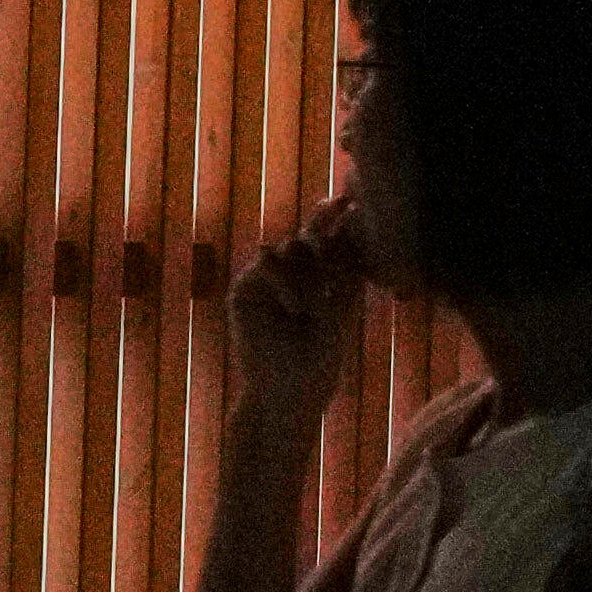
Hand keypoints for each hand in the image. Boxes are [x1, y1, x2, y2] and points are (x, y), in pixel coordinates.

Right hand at [226, 185, 372, 411]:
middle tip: (334, 256)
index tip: (347, 198)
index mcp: (318, 280)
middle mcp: (290, 277)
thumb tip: (343, 225)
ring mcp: (265, 282)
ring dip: (307, 272)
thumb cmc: (321, 359)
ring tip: (313, 308)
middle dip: (320, 239)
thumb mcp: (340, 308)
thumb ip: (339, 268)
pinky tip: (296, 309)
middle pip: (306, 238)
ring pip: (289, 249)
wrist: (288, 393)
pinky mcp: (243, 291)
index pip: (324, 239)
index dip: (332, 215)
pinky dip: (286, 284)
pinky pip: (267, 266)